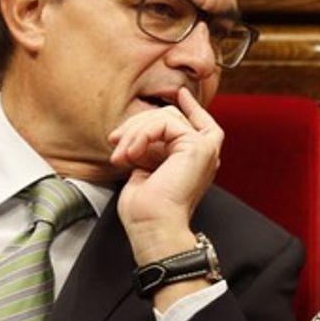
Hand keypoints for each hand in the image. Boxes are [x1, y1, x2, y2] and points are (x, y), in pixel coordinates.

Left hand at [109, 88, 222, 265]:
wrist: (153, 228)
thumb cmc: (145, 211)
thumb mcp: (144, 170)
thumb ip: (150, 149)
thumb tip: (139, 134)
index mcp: (194, 161)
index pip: (197, 124)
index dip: (190, 106)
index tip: (179, 93)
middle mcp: (204, 154)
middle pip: (172, 117)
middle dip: (138, 124)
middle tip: (115, 143)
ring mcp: (205, 149)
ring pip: (167, 117)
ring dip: (135, 132)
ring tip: (121, 156)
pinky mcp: (198, 147)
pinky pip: (166, 123)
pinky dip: (143, 135)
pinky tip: (132, 154)